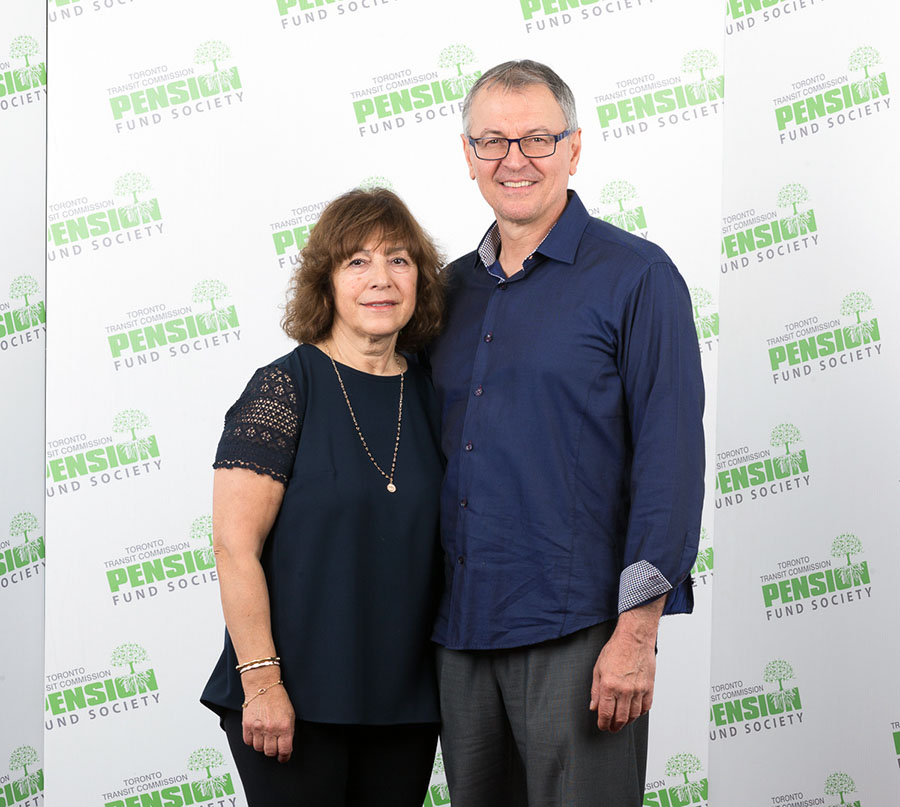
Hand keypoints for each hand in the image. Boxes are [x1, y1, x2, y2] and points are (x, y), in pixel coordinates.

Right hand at [242, 671, 294, 762]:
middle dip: (273, 751)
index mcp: (285, 727)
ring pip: (259, 749)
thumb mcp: (290, 715)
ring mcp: (258, 728)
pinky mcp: (247, 726)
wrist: (263, 686)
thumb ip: (288, 732)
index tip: (283, 757)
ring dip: (262, 746)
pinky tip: (257, 734)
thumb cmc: (278, 699)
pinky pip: (248, 742)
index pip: (285, 750)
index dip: (284, 757)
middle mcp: (271, 729)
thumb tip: (285, 748)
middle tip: (274, 747)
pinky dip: (252, 741)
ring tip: (265, 737)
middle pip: (270, 752)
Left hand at [588, 599, 662, 731]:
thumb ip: (596, 690)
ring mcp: (639, 690)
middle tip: (611, 728)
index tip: (602, 726)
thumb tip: (594, 707)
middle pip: (620, 718)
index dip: (603, 723)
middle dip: (614, 726)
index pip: (606, 713)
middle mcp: (625, 690)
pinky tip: (634, 712)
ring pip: (634, 715)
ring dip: (627, 722)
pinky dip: (639, 713)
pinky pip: (645, 707)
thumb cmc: (616, 650)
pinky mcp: (649, 687)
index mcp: (609, 685)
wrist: (635, 638)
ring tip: (622, 722)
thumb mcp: (598, 668)